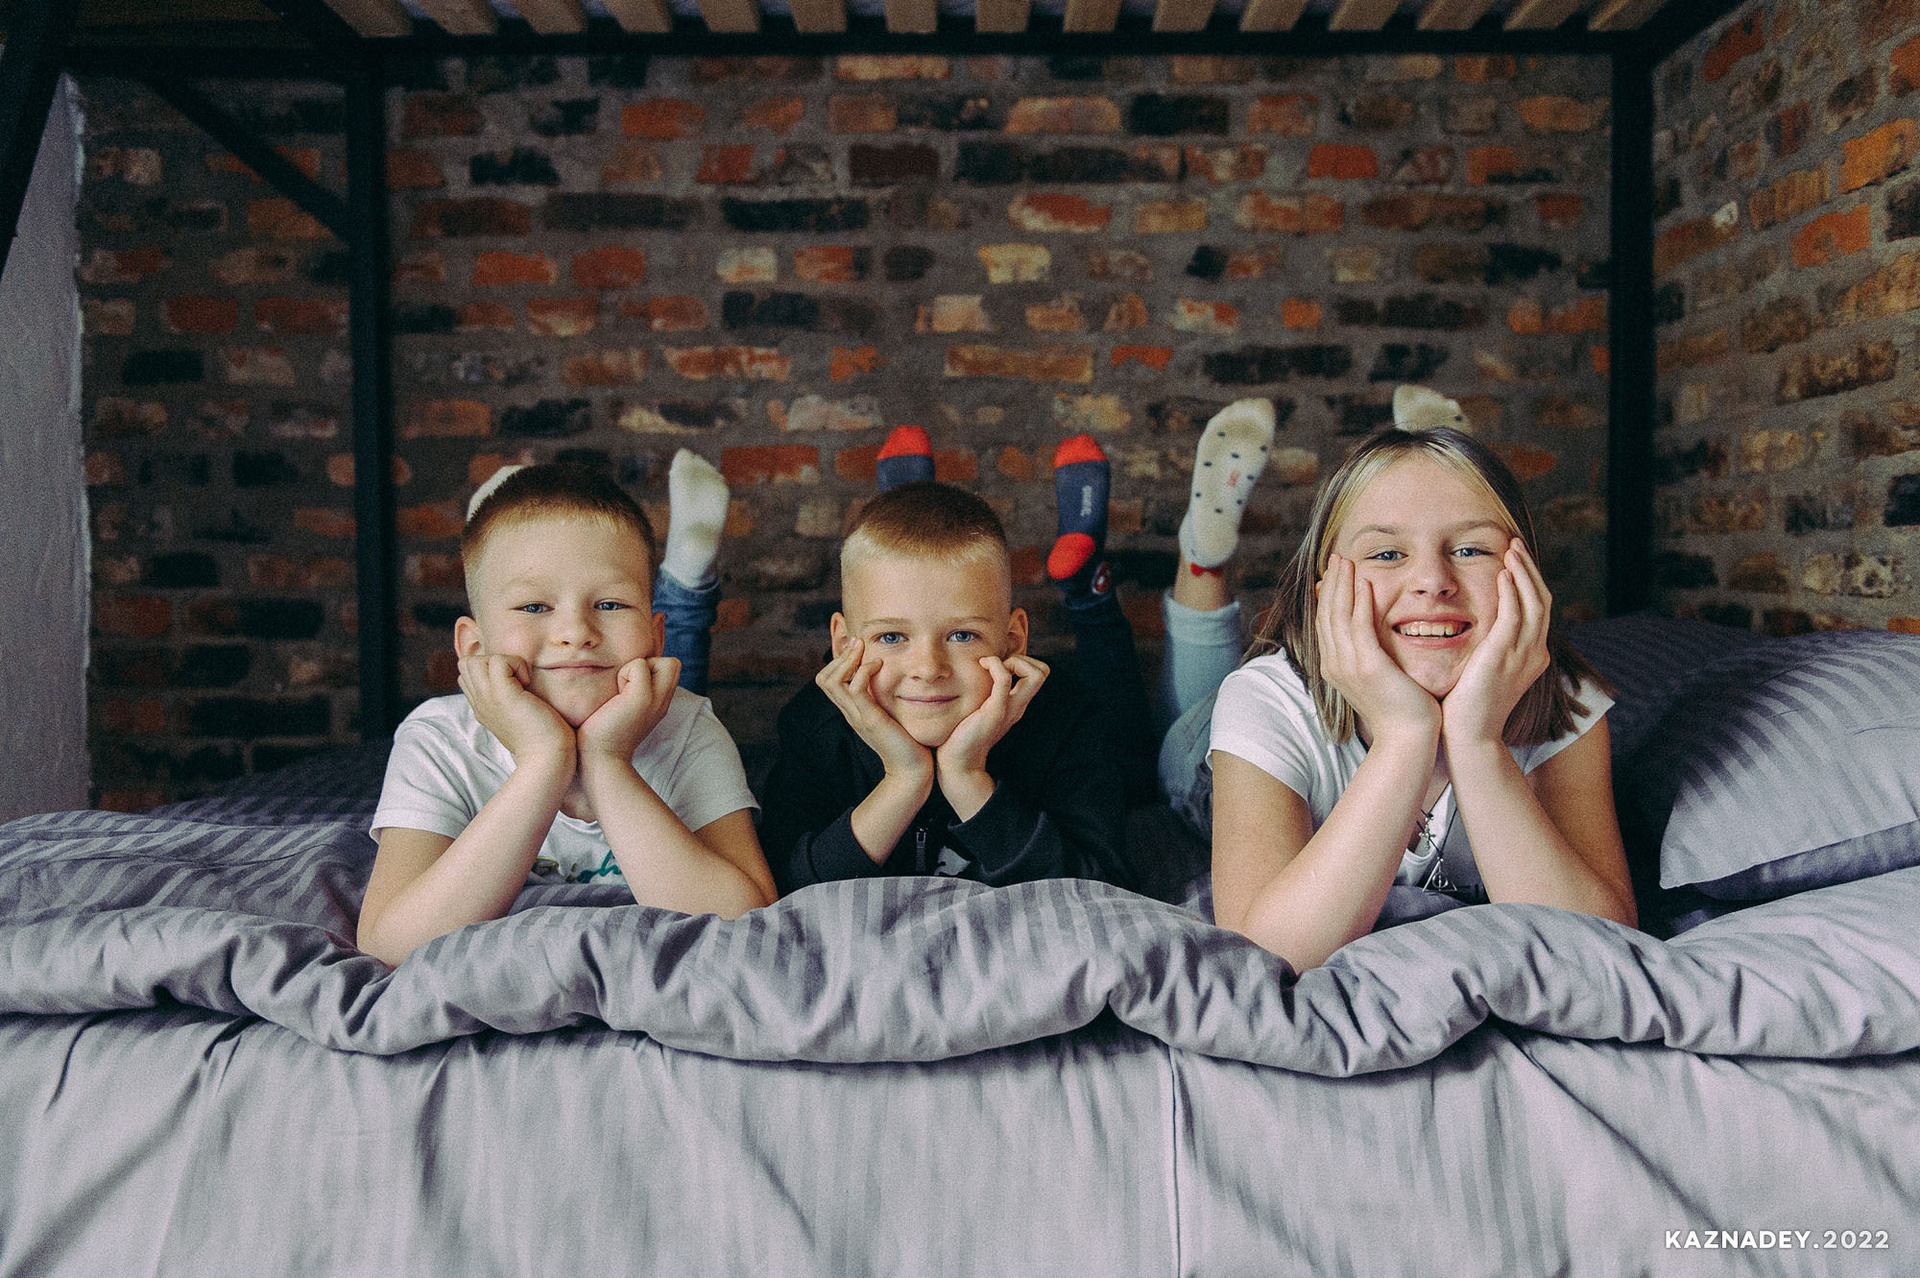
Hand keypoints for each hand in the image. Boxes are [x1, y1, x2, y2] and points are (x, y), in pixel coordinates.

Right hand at [458, 653, 574, 770]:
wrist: (547, 758)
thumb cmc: (543, 740)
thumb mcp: (518, 716)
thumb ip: (510, 701)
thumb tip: (521, 683)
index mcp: (481, 708)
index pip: (468, 676)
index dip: (488, 670)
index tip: (513, 683)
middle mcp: (479, 703)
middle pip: (466, 664)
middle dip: (491, 661)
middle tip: (516, 679)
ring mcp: (487, 699)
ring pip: (475, 660)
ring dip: (503, 661)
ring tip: (522, 681)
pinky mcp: (502, 695)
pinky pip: (498, 661)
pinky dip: (516, 664)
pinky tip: (528, 682)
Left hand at [577, 656, 681, 762]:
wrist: (600, 759)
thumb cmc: (602, 735)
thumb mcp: (625, 711)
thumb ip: (631, 694)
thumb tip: (621, 674)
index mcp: (660, 704)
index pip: (672, 671)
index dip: (653, 669)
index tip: (632, 685)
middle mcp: (663, 702)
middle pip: (674, 664)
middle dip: (651, 664)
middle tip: (629, 683)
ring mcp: (656, 700)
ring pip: (663, 662)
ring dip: (637, 668)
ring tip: (621, 689)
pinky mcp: (642, 698)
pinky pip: (639, 665)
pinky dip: (625, 673)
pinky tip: (615, 694)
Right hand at [816, 639, 933, 781]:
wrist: (912, 771)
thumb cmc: (908, 742)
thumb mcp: (892, 713)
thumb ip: (886, 697)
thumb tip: (892, 677)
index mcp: (852, 710)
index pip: (827, 680)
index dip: (838, 660)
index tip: (858, 647)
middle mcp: (849, 712)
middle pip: (823, 678)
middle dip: (840, 656)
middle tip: (859, 644)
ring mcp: (857, 716)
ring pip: (832, 681)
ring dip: (847, 659)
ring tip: (864, 650)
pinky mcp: (870, 719)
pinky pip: (855, 689)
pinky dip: (863, 671)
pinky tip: (879, 665)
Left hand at [935, 654, 1047, 781]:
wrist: (958, 761)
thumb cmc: (963, 733)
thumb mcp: (980, 708)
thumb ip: (985, 695)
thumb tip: (978, 674)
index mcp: (1017, 704)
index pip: (1039, 674)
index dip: (1023, 662)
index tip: (999, 666)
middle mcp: (1019, 706)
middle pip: (1043, 672)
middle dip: (1023, 659)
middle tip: (998, 665)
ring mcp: (1010, 709)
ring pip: (1035, 675)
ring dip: (1014, 661)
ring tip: (991, 666)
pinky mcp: (996, 711)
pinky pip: (1005, 680)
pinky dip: (995, 665)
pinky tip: (980, 666)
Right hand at [1315, 554, 1440, 744]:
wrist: (1408, 739)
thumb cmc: (1400, 711)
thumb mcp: (1379, 678)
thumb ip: (1370, 656)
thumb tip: (1373, 639)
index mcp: (1335, 667)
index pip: (1326, 622)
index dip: (1328, 595)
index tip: (1335, 572)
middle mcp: (1335, 664)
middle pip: (1326, 614)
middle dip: (1332, 583)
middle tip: (1337, 557)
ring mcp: (1348, 666)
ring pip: (1338, 615)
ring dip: (1342, 584)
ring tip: (1347, 560)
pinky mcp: (1368, 666)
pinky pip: (1359, 626)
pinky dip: (1359, 602)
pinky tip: (1364, 582)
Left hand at [1440, 540, 1550, 746]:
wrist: (1469, 736)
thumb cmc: (1469, 707)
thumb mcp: (1486, 671)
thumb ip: (1490, 648)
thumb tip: (1479, 630)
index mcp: (1532, 656)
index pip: (1537, 609)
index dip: (1529, 582)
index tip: (1514, 560)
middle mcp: (1534, 653)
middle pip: (1542, 600)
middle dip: (1530, 570)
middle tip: (1515, 544)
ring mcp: (1523, 655)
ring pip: (1534, 602)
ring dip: (1523, 572)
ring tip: (1510, 549)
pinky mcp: (1504, 656)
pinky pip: (1515, 615)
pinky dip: (1512, 591)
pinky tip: (1503, 573)